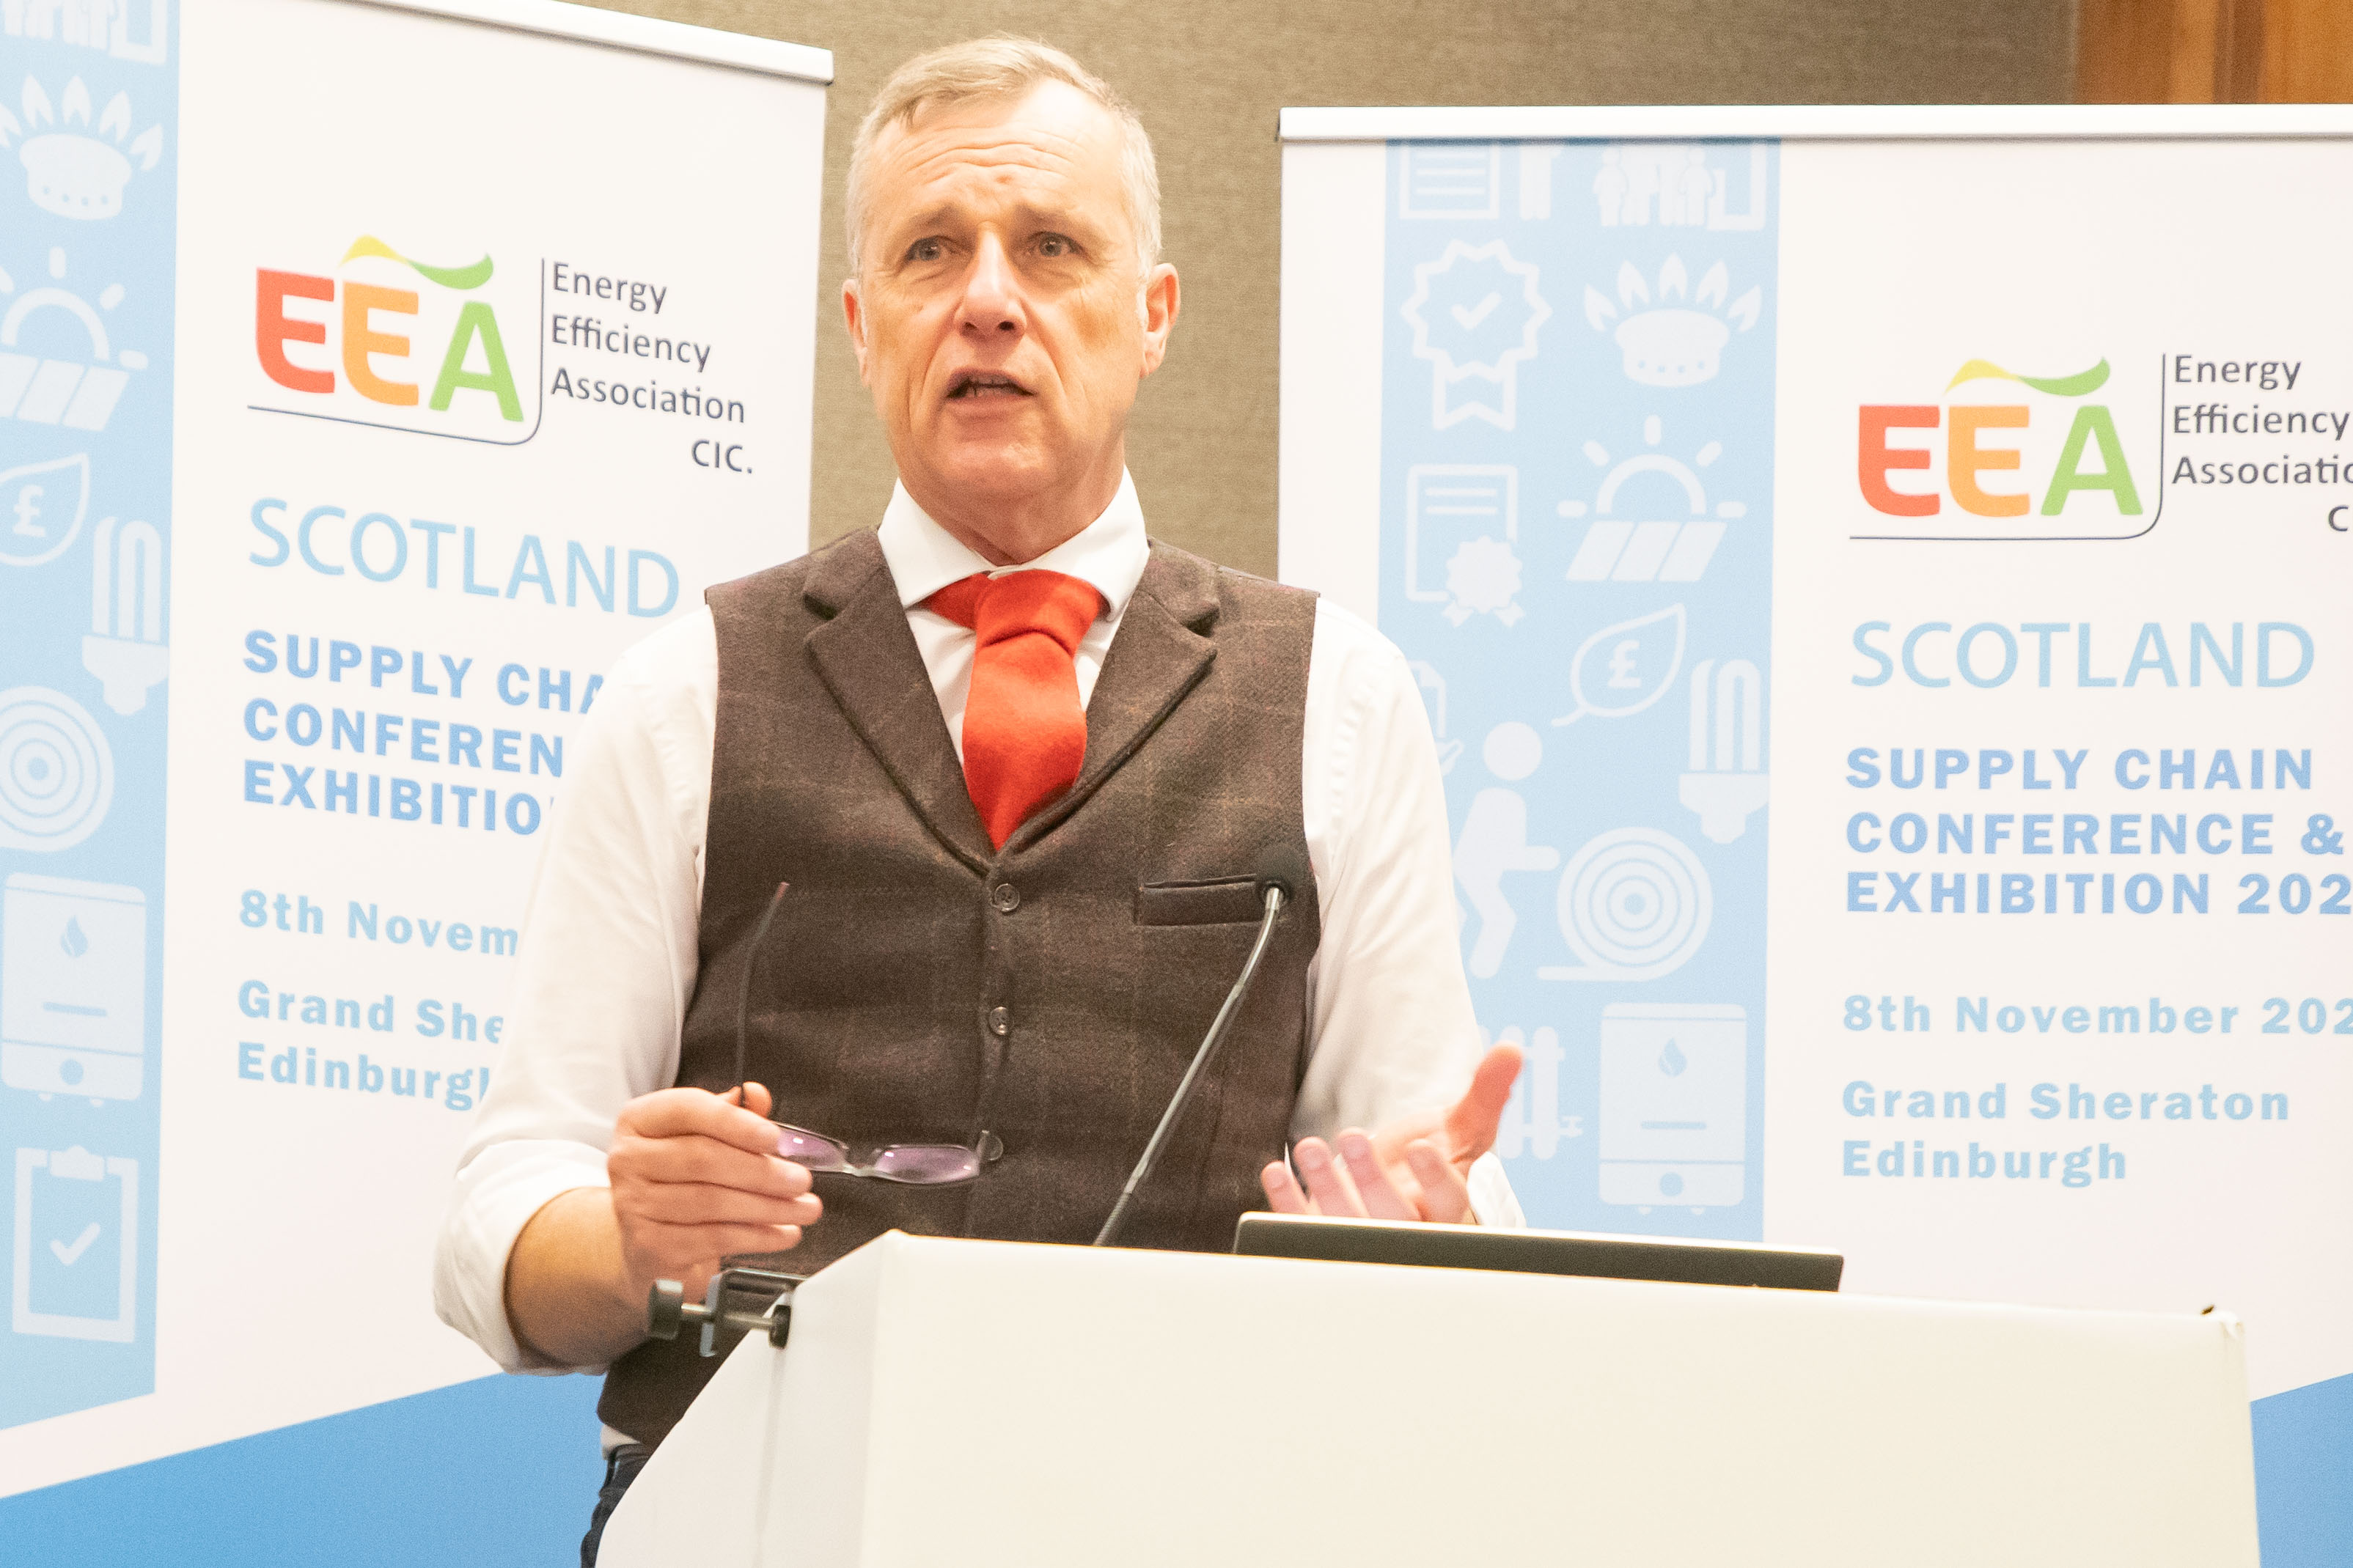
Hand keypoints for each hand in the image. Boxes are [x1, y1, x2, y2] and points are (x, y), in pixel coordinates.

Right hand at [607, 1081, 822, 1298]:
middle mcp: (629, 1159)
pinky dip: (757, 1237)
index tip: (774, 1137)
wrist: (644, 1241)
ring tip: (804, 1209)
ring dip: (769, 1207)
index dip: (735, 1123)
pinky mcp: (650, 1246)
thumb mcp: (700, 1138)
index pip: (688, 1110)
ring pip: (712, 1202)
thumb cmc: (677, 1180)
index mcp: (640, 1121)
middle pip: (703, 1159)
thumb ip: (732, 1115)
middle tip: (801, 1180)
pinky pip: (714, 1239)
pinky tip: (784, 1233)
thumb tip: (757, 1095)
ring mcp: (635, 1205)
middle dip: (762, 1171)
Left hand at [1258, 1042, 1521, 1223]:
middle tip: (1355, 1138)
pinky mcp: (1326, 1238)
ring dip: (1326, 1190)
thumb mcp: (1466, 1128)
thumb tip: (1512, 1051)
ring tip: (1311, 1148)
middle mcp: (1409, 1232)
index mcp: (1450, 1210)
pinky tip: (1276, 1171)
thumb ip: (1487, 1092)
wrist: (1400, 1189)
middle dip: (1372, 1181)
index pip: (1451, 1202)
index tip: (1425, 1148)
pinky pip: (1303, 1231)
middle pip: (1395, 1219)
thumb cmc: (1436, 1160)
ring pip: (1347, 1228)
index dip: (1437, 1180)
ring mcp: (1366, 1240)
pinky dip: (1287, 1204)